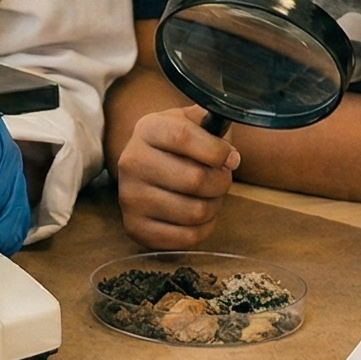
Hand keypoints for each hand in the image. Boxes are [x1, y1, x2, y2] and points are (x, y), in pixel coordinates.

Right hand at [115, 106, 240, 248]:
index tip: (230, 157)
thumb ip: (213, 126)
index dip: (216, 150)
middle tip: (221, 178)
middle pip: (195, 179)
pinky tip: (199, 216)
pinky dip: (203, 228)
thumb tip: (230, 157)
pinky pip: (186, 237)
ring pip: (195, 212)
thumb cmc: (177, 144)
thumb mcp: (191, 122)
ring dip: (214, 206)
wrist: (146, 166)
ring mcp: (130, 197)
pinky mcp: (135, 227)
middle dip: (221, 181)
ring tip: (209, 196)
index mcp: (147, 130)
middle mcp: (132, 162)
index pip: (184, 137)